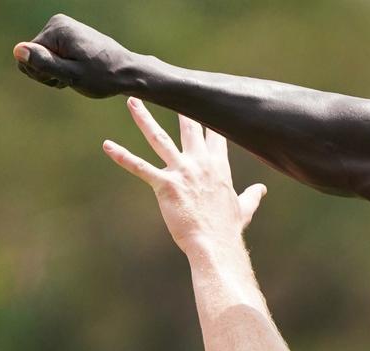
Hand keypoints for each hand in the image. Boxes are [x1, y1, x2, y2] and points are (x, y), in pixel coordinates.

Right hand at [14, 14, 135, 97]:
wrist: (129, 71)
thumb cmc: (104, 76)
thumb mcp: (72, 75)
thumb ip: (45, 63)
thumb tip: (18, 50)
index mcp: (56, 28)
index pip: (26, 56)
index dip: (43, 74)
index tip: (65, 77)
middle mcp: (57, 23)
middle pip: (33, 55)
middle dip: (49, 72)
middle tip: (73, 77)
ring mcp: (63, 28)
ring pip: (43, 58)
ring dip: (57, 72)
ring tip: (79, 74)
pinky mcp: (68, 36)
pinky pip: (53, 56)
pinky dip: (64, 67)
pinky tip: (80, 70)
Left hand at [102, 97, 266, 253]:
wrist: (216, 244)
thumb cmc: (229, 229)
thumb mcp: (244, 208)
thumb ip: (252, 195)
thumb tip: (262, 190)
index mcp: (218, 167)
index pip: (214, 135)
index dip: (209, 117)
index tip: (204, 100)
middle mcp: (200, 164)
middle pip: (189, 127)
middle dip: (180, 106)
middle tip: (169, 86)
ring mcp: (182, 172)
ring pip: (159, 138)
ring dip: (144, 118)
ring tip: (133, 100)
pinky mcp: (165, 185)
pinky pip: (140, 167)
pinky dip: (122, 156)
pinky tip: (108, 146)